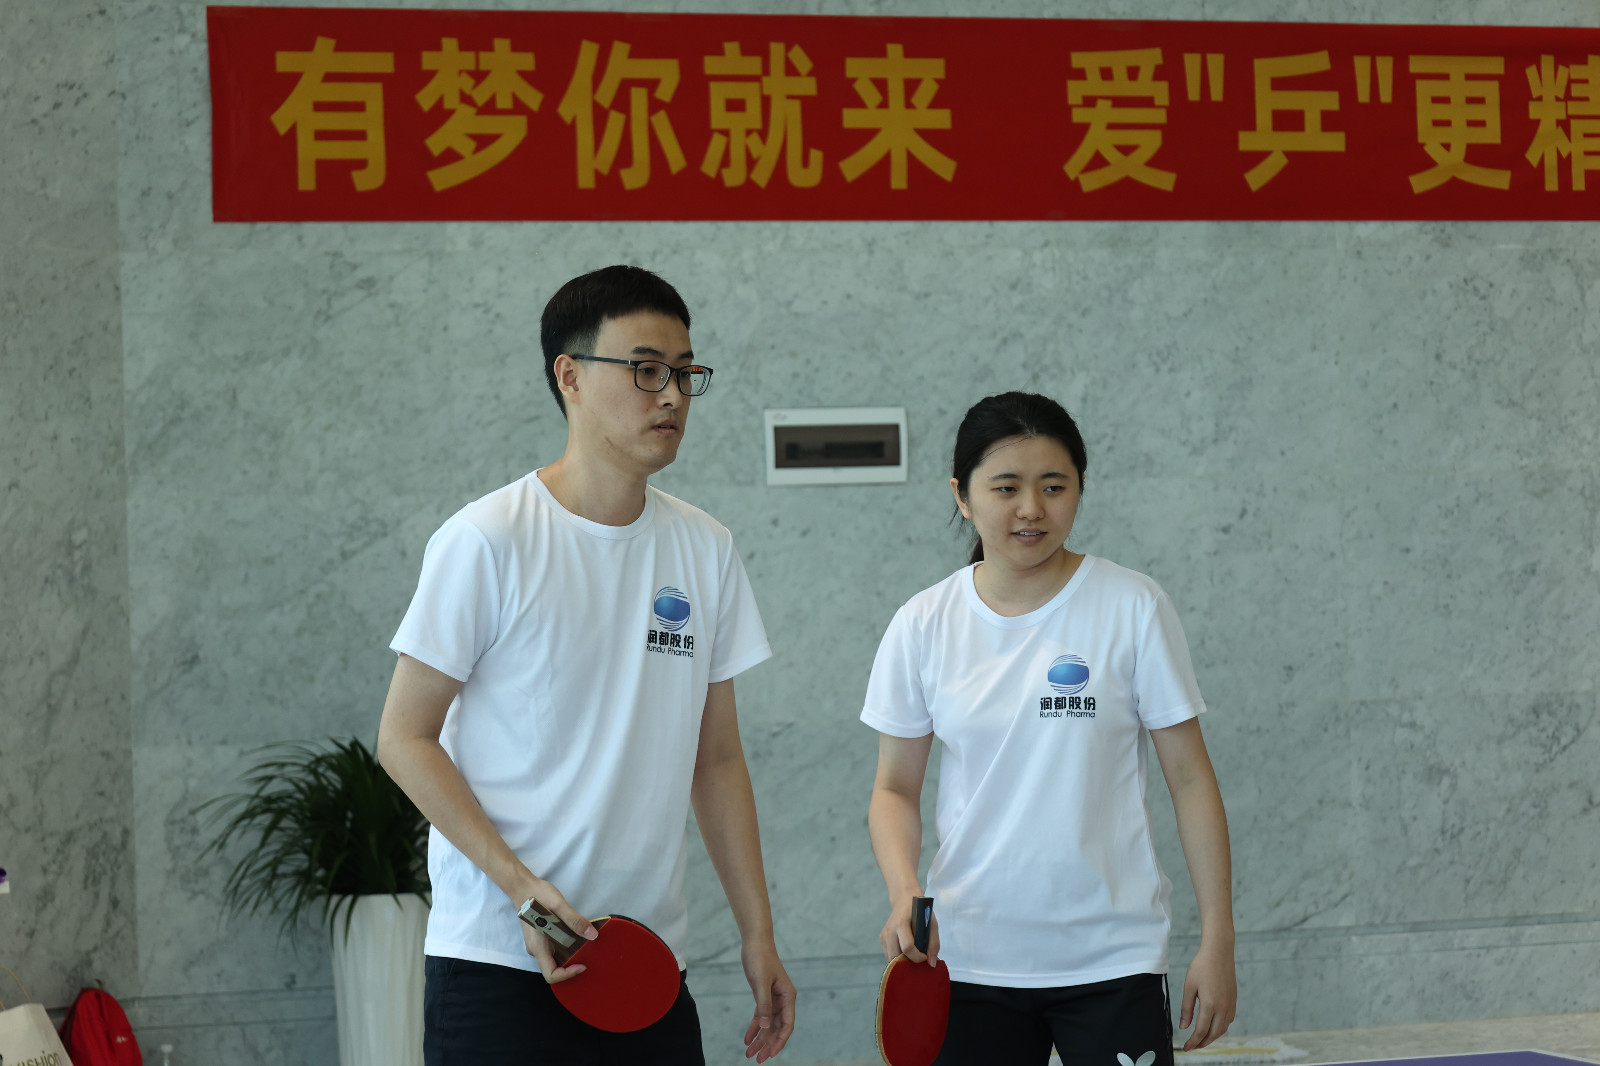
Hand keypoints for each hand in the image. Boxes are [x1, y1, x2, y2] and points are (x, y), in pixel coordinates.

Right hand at [513, 877, 596, 983]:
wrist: (524, 887)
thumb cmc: (538, 896)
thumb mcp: (559, 906)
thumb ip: (575, 921)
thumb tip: (592, 935)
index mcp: (538, 947)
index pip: (551, 974)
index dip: (567, 974)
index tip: (582, 964)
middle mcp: (537, 950)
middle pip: (554, 969)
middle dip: (572, 966)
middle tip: (588, 956)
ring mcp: (538, 945)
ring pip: (555, 959)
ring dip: (570, 956)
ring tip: (585, 945)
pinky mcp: (541, 938)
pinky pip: (554, 948)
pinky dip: (566, 947)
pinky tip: (576, 936)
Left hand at [740, 938, 795, 1062]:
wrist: (755, 942)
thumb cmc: (760, 958)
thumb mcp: (761, 982)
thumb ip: (763, 1005)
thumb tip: (765, 1027)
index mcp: (788, 997)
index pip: (787, 1024)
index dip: (780, 1041)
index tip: (770, 1054)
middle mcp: (783, 1000)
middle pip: (777, 1028)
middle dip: (768, 1044)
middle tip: (757, 1059)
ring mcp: (774, 999)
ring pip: (768, 1025)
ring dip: (760, 1039)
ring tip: (749, 1053)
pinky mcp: (763, 996)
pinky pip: (760, 1017)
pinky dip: (754, 1028)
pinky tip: (747, 1038)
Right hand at [878, 900, 939, 966]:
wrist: (904, 899)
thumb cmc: (920, 911)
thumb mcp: (931, 923)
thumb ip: (933, 944)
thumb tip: (932, 964)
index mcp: (901, 924)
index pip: (907, 947)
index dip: (918, 956)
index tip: (925, 956)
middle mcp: (889, 931)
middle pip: (896, 957)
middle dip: (909, 963)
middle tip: (919, 958)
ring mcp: (884, 935)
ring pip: (891, 959)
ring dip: (903, 962)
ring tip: (913, 955)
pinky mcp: (882, 939)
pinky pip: (889, 956)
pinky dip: (898, 958)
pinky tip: (906, 951)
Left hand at [1178, 939, 1236, 1049]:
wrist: (1219, 951)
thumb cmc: (1202, 966)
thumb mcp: (1189, 986)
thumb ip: (1187, 1008)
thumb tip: (1184, 1027)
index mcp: (1210, 1005)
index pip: (1201, 1031)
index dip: (1193, 1042)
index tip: (1186, 1047)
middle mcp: (1223, 1007)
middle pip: (1214, 1034)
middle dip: (1203, 1043)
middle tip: (1192, 1046)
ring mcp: (1230, 1004)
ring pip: (1222, 1029)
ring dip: (1212, 1037)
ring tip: (1201, 1039)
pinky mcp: (1234, 1000)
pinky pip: (1228, 1020)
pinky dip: (1220, 1028)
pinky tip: (1213, 1026)